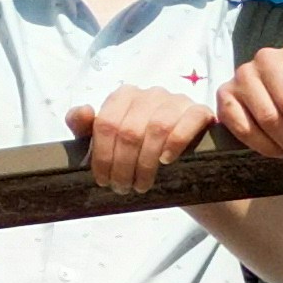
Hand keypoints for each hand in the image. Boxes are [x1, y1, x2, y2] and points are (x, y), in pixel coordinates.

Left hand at [69, 79, 209, 192]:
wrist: (182, 162)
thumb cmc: (139, 151)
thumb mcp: (108, 142)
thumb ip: (86, 127)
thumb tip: (82, 112)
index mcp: (124, 96)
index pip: (106, 123)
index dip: (102, 156)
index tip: (103, 180)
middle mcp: (150, 94)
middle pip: (129, 130)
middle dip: (122, 165)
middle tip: (123, 188)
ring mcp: (176, 101)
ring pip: (157, 128)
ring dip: (146, 163)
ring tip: (141, 184)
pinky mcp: (199, 111)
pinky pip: (189, 121)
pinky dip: (175, 142)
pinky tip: (166, 161)